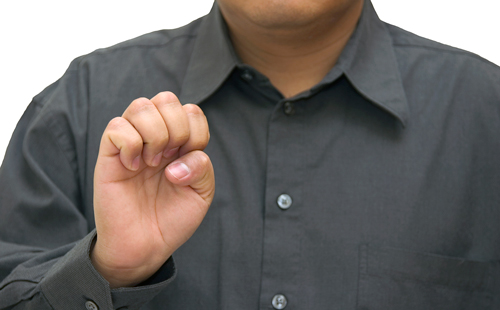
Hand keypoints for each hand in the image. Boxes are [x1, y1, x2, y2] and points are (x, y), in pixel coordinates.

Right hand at [91, 92, 213, 287]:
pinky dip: (130, 145)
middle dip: (177, 128)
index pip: (191, 110)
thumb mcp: (201, 194)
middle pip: (166, 99)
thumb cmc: (172, 218)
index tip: (188, 159)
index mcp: (180, 142)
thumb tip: (177, 161)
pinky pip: (116, 126)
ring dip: (155, 134)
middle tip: (170, 158)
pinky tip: (132, 167)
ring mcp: (132, 143)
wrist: (145, 245)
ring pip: (141, 106)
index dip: (196, 131)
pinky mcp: (109, 154)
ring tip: (151, 162)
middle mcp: (156, 136)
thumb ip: (202, 168)